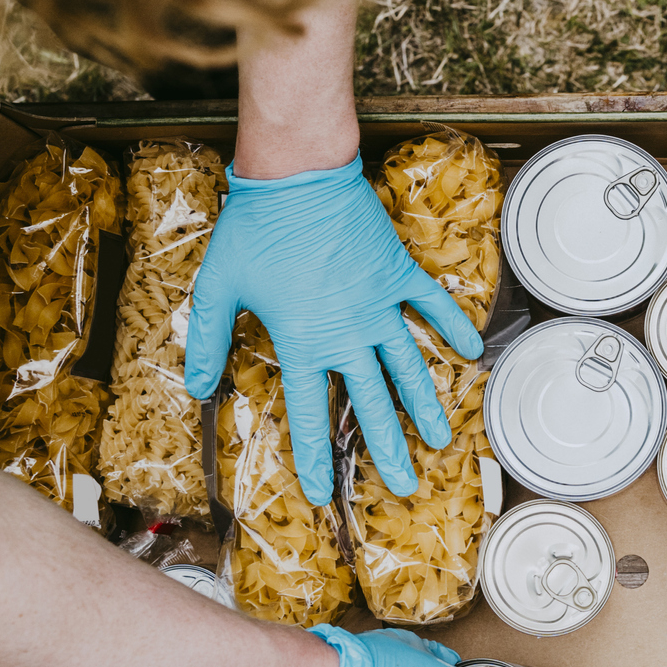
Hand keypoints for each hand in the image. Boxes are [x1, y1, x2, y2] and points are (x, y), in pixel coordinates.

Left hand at [183, 158, 483, 502]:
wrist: (299, 174)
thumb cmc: (255, 228)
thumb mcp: (218, 286)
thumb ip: (208, 339)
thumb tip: (195, 386)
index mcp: (303, 340)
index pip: (311, 414)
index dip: (315, 458)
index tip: (322, 492)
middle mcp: (348, 331)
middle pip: (373, 404)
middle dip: (387, 450)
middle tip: (403, 487)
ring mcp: (380, 303)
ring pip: (409, 366)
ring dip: (426, 406)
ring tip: (440, 440)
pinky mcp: (399, 272)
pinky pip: (432, 307)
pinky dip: (453, 329)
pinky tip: (471, 353)